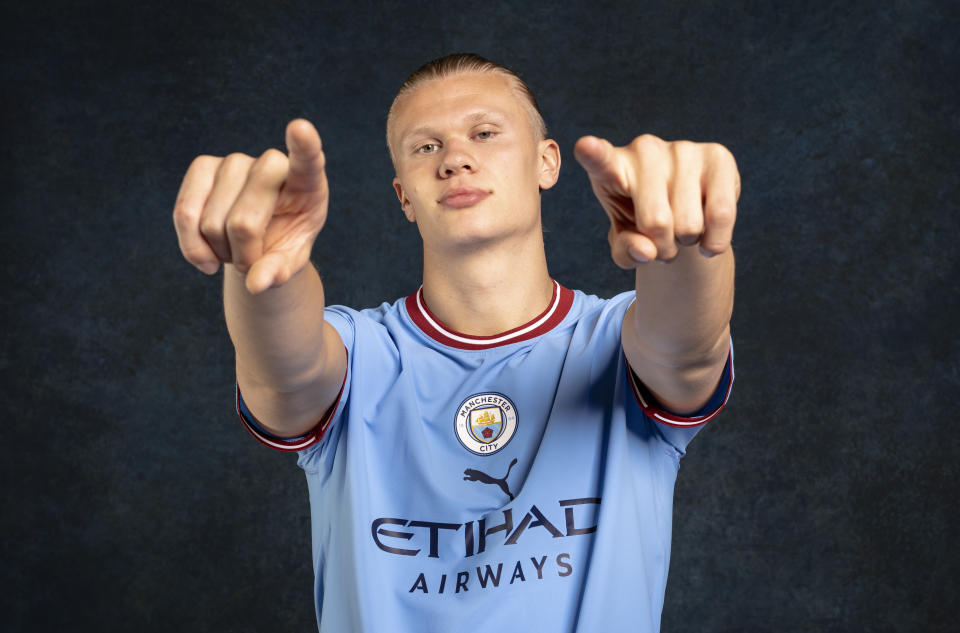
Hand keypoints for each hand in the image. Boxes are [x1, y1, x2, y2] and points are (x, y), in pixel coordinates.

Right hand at [173, 119, 329, 292]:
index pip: (307, 161)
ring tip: (235, 252)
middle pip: (244, 222)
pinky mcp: (203, 167)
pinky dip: (192, 247)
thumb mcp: (290, 262)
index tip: (300, 128)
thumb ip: (278, 273)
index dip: (303, 146)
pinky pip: (184, 214)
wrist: (258, 239)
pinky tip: (206, 258)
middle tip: (253, 263)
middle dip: (243, 257)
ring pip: (211, 223)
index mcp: (308, 183)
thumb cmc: (283, 245)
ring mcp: (235, 161)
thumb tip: (256, 284)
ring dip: (220, 253)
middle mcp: (271, 164)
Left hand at [573, 134, 739, 265]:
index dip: (594, 154)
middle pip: (656, 222)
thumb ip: (626, 252)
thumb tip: (647, 250)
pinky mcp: (717, 156)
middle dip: (663, 248)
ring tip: (682, 228)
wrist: (683, 211)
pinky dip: (715, 240)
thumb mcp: (625, 243)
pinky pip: (721, 214)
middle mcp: (644, 150)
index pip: (600, 160)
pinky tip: (707, 237)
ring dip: (687, 242)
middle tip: (662, 240)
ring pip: (689, 224)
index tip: (585, 146)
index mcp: (610, 168)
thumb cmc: (642, 223)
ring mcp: (682, 149)